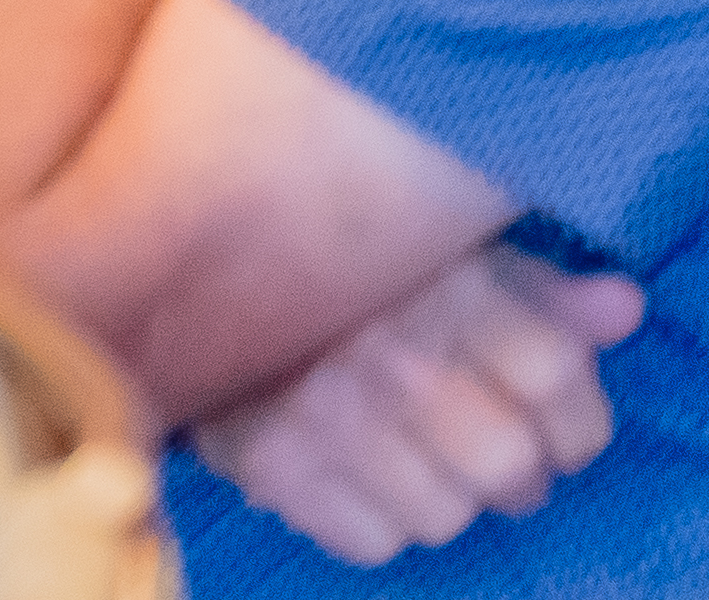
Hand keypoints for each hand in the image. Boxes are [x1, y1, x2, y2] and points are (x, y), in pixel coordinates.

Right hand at [192, 247, 644, 564]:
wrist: (182, 275)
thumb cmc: (350, 280)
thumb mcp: (450, 258)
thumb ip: (540, 290)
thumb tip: (617, 307)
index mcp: (441, 283)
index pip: (553, 376)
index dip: (572, 422)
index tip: (552, 423)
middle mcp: (387, 348)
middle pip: (505, 463)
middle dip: (510, 474)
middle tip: (484, 454)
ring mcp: (322, 407)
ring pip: (442, 516)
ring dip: (436, 498)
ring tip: (406, 457)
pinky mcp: (267, 458)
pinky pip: (370, 541)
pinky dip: (368, 520)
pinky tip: (350, 472)